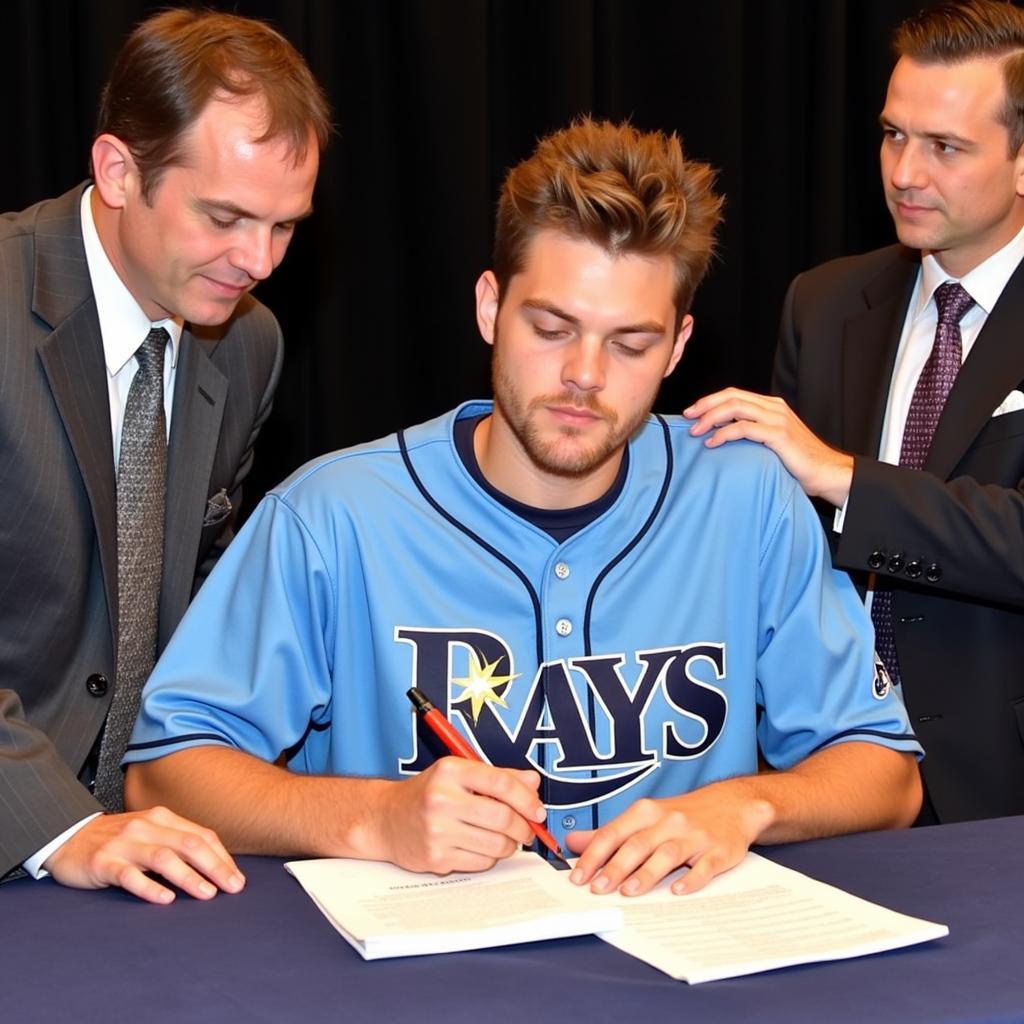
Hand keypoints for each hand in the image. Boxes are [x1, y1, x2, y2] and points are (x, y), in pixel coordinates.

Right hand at [43, 806, 245, 903]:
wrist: (67, 835)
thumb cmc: (117, 838)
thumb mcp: (150, 832)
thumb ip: (176, 843)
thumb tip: (214, 867)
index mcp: (163, 818)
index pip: (201, 836)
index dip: (222, 857)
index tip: (238, 878)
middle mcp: (147, 826)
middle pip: (189, 845)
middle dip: (215, 867)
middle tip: (233, 887)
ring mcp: (124, 843)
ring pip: (163, 858)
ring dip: (189, 877)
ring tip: (207, 893)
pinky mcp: (102, 862)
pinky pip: (129, 875)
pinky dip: (149, 887)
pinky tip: (165, 899)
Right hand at [368, 758, 544, 874]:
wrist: (386, 819)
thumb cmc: (427, 794)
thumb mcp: (459, 774)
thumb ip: (498, 776)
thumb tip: (533, 783)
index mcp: (450, 771)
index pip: (501, 783)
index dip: (527, 799)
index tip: (538, 810)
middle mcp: (442, 799)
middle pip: (502, 817)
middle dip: (524, 827)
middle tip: (528, 829)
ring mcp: (437, 831)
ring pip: (495, 844)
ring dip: (510, 845)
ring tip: (506, 839)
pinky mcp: (436, 858)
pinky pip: (481, 862)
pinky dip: (490, 858)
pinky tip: (481, 847)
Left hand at [565, 785, 773, 895]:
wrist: (731, 804)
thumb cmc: (682, 814)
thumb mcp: (644, 816)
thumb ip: (611, 832)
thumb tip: (574, 843)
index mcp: (646, 812)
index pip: (613, 833)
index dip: (593, 855)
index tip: (577, 876)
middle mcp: (668, 821)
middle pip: (637, 845)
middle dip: (614, 867)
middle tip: (597, 889)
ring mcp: (694, 836)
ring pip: (667, 855)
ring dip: (646, 874)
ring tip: (628, 892)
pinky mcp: (718, 851)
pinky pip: (704, 866)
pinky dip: (691, 879)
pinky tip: (677, 891)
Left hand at [684, 389, 853, 506]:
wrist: (826, 472)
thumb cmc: (798, 461)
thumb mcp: (772, 440)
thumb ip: (753, 432)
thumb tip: (722, 434)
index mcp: (772, 405)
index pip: (734, 394)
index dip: (710, 400)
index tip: (692, 412)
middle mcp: (774, 407)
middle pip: (731, 396)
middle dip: (705, 405)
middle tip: (688, 417)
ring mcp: (777, 419)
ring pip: (735, 408)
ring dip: (710, 418)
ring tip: (696, 431)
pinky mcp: (778, 435)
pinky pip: (744, 428)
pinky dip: (723, 433)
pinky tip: (712, 443)